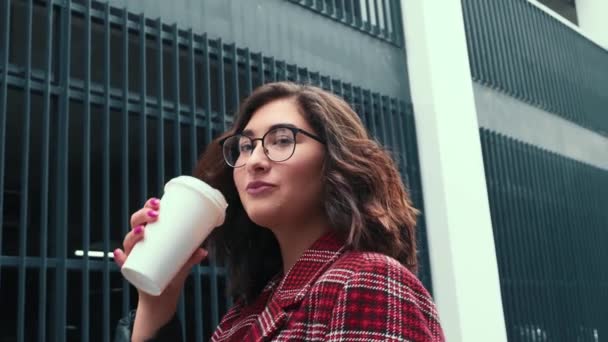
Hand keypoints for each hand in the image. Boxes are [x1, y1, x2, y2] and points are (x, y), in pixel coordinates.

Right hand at [113, 197, 207, 339]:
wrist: (163, 295)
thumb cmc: (172, 272)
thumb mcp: (184, 263)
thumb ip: (192, 257)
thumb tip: (204, 251)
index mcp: (150, 235)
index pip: (146, 216)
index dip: (148, 206)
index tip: (158, 202)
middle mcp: (139, 243)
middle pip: (135, 224)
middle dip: (142, 216)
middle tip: (154, 215)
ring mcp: (134, 256)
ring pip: (128, 241)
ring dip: (132, 234)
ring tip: (142, 231)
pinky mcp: (131, 270)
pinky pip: (122, 263)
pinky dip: (119, 258)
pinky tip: (120, 253)